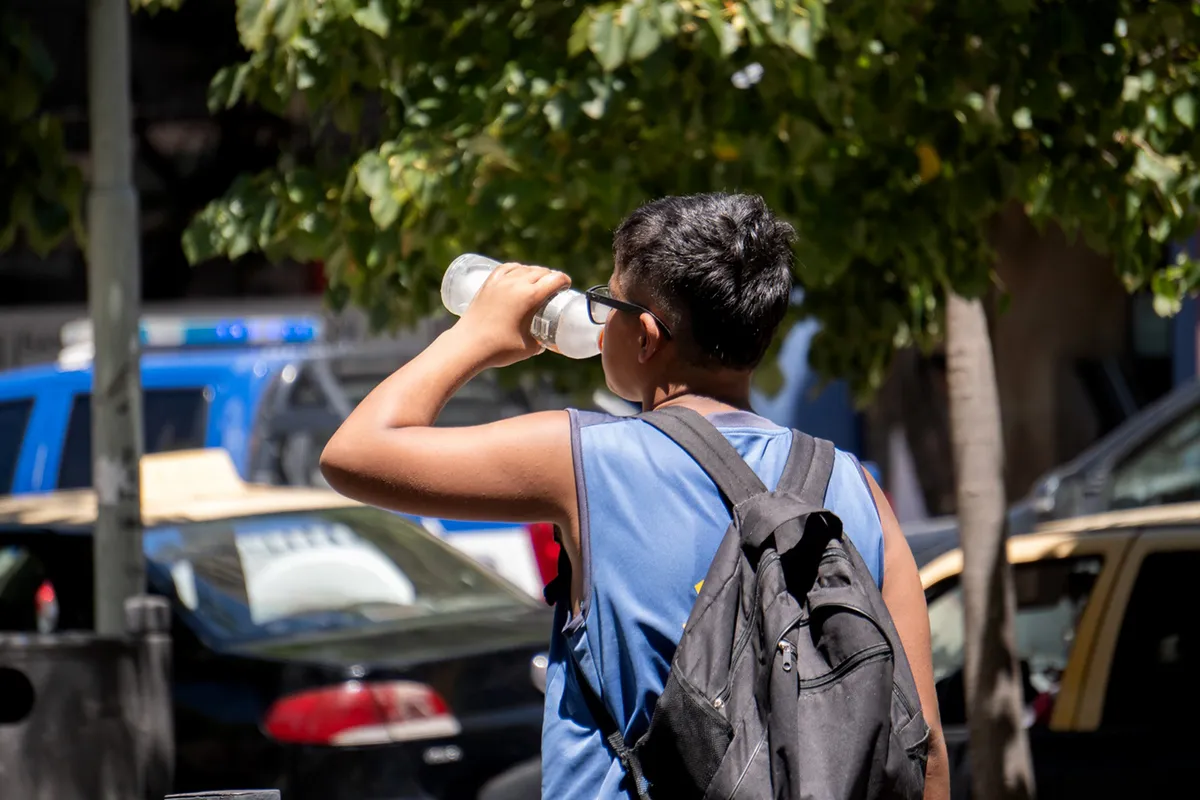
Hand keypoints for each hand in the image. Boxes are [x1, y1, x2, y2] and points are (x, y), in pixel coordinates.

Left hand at [456, 263, 571, 367]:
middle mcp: (516, 284)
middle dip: (551, 276)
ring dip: (535, 272)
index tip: (566, 286)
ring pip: (524, 268)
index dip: (564, 281)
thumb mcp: (529, 348)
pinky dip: (516, 269)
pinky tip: (518, 272)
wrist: (468, 345)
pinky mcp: (488, 285)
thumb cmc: (499, 349)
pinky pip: (506, 268)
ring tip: (538, 280)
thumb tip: (544, 340)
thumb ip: (540, 341)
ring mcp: (500, 282)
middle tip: (554, 287)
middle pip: (540, 271)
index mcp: (531, 296)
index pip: (554, 279)